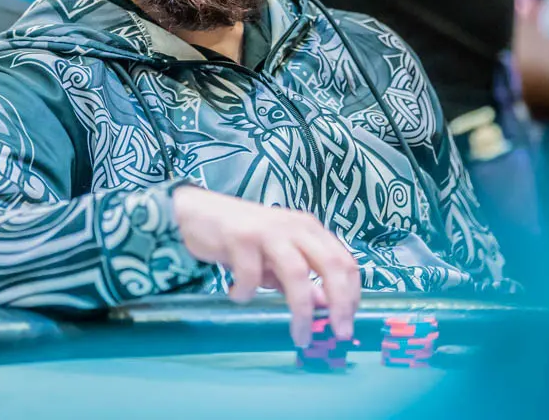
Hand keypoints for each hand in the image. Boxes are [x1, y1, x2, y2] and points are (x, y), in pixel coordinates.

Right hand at [172, 187, 359, 347]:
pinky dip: (246, 293)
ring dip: (302, 310)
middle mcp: (294, 226)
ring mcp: (268, 230)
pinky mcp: (241, 237)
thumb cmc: (242, 238)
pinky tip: (236, 295)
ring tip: (299, 335)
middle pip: (331, 264)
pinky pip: (251, 276)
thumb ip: (302, 278)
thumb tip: (327, 306)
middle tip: (340, 333)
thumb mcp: (277, 257)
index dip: (352, 293)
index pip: (344, 260)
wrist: (196, 212)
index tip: (347, 321)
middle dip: (341, 303)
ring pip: (298, 274)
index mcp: (309, 229)